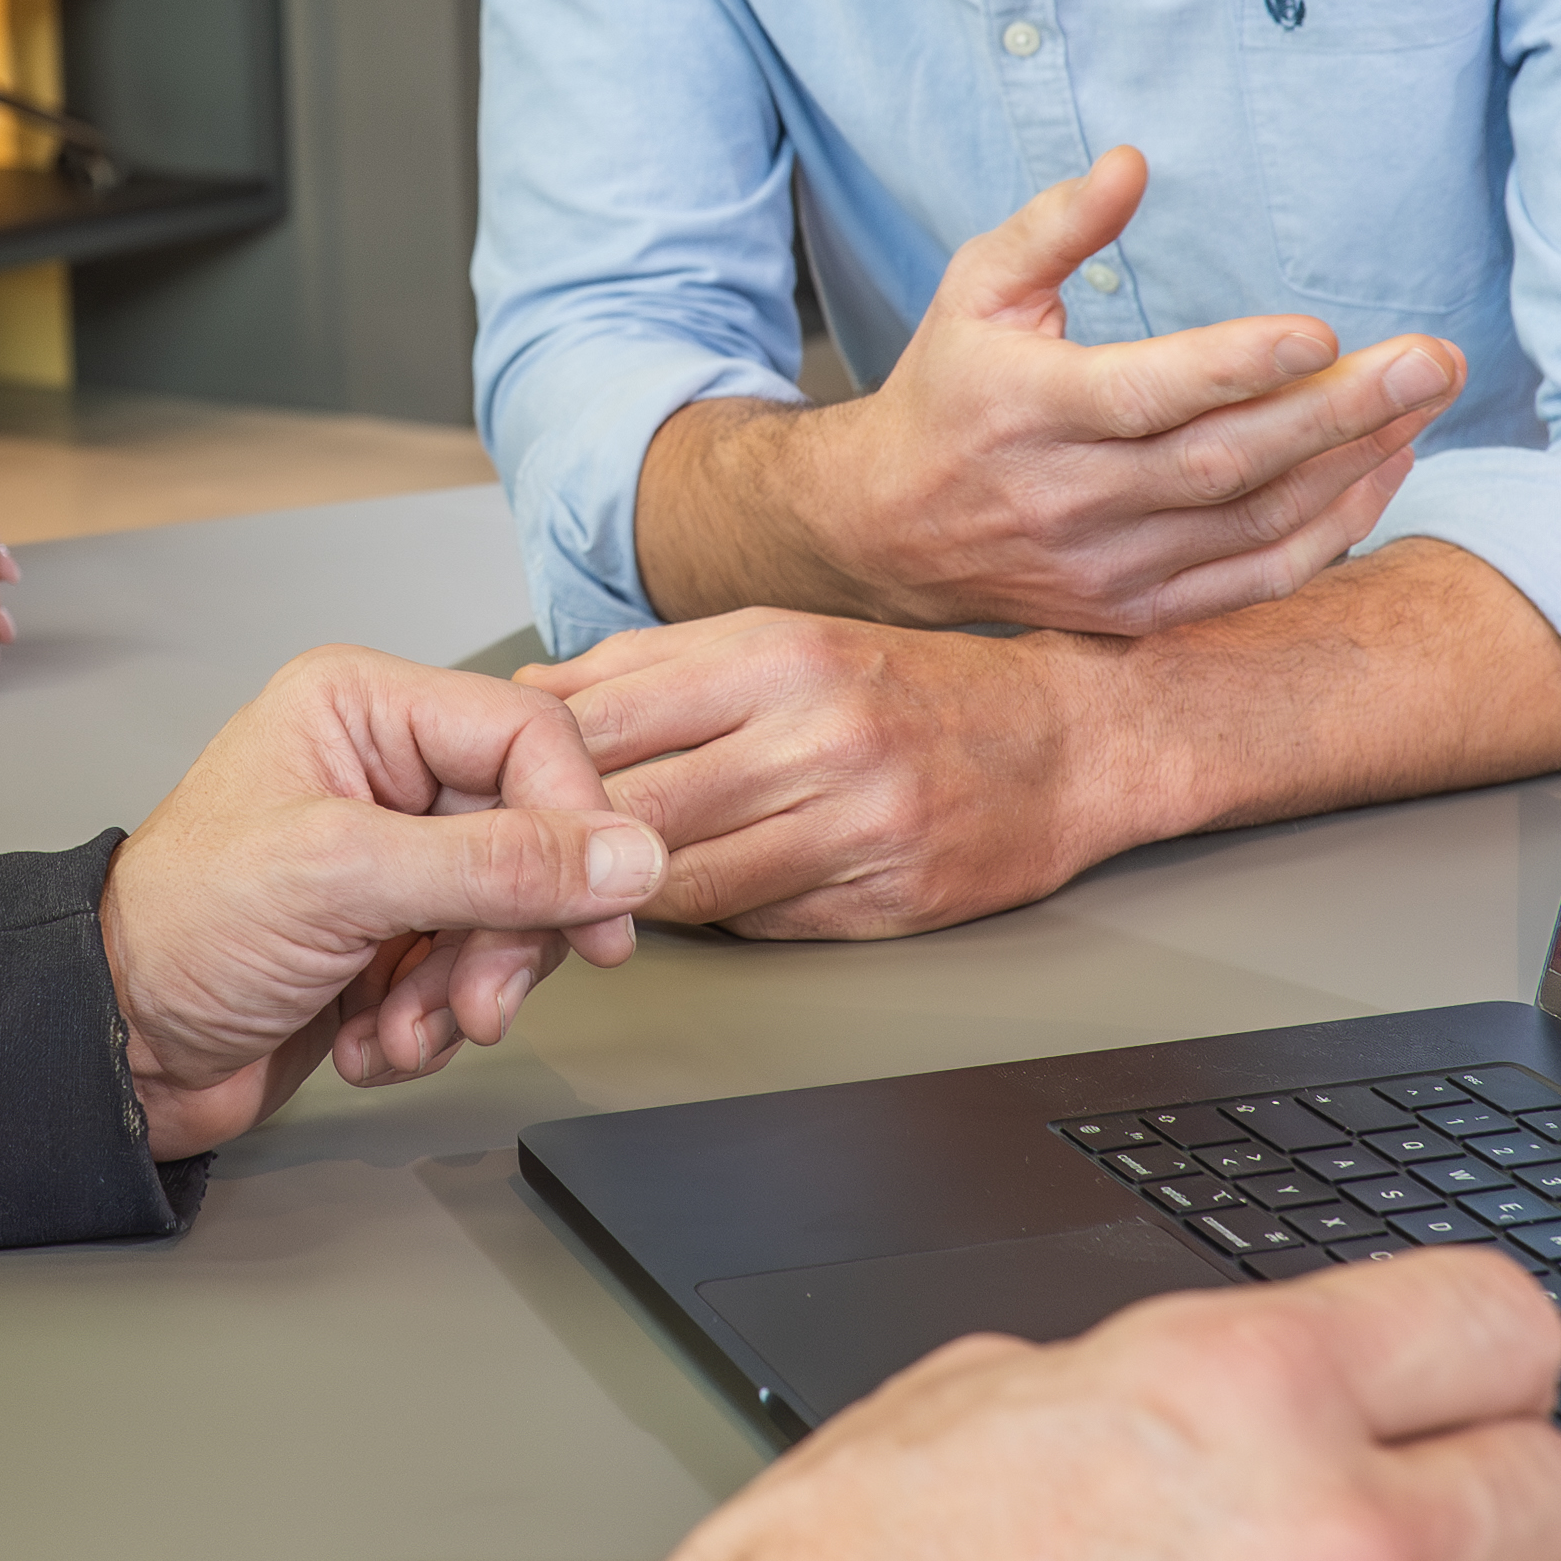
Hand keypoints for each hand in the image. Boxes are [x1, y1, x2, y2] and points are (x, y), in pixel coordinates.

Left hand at [97, 647, 664, 1155]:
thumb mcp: (343, 879)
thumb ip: (496, 866)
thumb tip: (629, 856)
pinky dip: (432, 1025)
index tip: (602, 915)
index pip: (530, 738)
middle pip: (532, 838)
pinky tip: (374, 1042)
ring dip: (466, 994)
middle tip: (479, 1003)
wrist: (111, 1050)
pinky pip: (470, 974)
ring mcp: (390, 858)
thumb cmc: (180, 932)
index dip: (578, 826)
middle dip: (509, 938)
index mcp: (364, 710)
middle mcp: (384, 771)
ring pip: (509, 919)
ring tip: (405, 1032)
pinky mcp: (390, 937)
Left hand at [540, 608, 1120, 936]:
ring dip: (620, 893)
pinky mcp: (883, 902)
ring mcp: (856, 826)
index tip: (493, 785)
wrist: (1068, 739)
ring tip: (586, 885)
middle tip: (513, 856)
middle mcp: (817, 736)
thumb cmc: (908, 685)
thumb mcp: (777, 636)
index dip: (531, 765)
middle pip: (633, 810)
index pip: (607, 721)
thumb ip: (649, 667)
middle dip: (561, 841)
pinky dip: (708, 914)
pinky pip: (752, 923)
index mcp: (776, 655)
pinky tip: (687, 898)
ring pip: (681, 883)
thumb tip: (525, 693)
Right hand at [639, 150, 1447, 636]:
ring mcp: (1106, 568)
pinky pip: (1255, 580)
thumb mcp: (976, 289)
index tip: (1321, 330)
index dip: (1234, 367)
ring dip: (1353, 463)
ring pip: (1254, 523)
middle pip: (1225, 461)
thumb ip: (1056, 225)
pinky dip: (1332, 529)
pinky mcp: (1136, 614)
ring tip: (1426, 400)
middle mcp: (1069, 499)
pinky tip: (1383, 468)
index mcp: (1026, 409)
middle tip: (1433, 360)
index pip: (1144, 393)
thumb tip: (1133, 162)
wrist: (886, 535)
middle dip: (1339, 411)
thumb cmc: (948, 391)